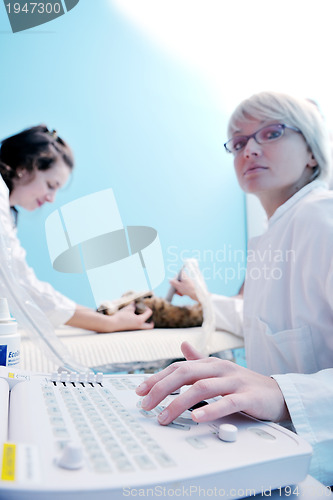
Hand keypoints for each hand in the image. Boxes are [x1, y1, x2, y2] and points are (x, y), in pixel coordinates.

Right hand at [112, 303, 153, 330]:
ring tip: (141, 317)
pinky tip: (134, 319)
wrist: (112, 324)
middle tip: (149, 318)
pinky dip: (139, 324)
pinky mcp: (131, 331)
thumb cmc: (120, 316)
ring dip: (145, 323)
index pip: (149, 313)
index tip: (141, 306)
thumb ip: (134, 305)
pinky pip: (139, 328)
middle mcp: (139, 326)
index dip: (147, 308)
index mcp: (140, 321)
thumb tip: (136, 303)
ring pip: (145, 328)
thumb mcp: (128, 309)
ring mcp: (135, 330)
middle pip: (150, 326)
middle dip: (151, 322)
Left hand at [136, 342, 288, 423]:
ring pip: (202, 388)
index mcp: (211, 364)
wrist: (278, 394)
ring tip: (164, 416)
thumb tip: (183, 346)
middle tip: (145, 405)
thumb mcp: (219, 371)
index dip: (158, 378)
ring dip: (179, 402)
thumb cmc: (244, 384)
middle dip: (161, 389)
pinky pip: (227, 402)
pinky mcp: (248, 396)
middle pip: (185, 374)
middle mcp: (220, 369)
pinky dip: (211, 409)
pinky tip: (197, 417)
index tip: (140, 391)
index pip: (178, 368)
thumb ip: (200, 361)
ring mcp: (234, 382)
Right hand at [169, 272, 197, 301]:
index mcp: (183, 275)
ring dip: (179, 290)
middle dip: (176, 287)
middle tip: (176, 290)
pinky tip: (182, 294)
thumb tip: (170, 280)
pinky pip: (183, 288)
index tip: (173, 283)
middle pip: (178, 281)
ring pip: (180, 285)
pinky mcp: (189, 287)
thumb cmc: (188, 289)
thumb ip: (173, 282)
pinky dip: (182, 291)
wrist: (197, 294)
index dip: (174, 279)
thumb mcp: (178, 286)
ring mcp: (188, 282)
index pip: (177, 274)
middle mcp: (186, 277)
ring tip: (180, 293)